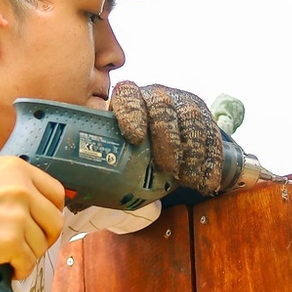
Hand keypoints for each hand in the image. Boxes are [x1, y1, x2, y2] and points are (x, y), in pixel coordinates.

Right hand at [0, 156, 66, 280]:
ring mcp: (18, 215)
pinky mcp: (11, 240)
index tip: (45, 221)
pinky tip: (12, 268)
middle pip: (54, 220)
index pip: (55, 191)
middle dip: (46, 236)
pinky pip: (29, 260)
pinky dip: (22, 268)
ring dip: (29, 253)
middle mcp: (21, 188)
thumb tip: (34, 198)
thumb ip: (11, 180)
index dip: (53, 210)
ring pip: (41, 243)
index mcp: (16, 169)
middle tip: (33, 243)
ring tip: (13, 255)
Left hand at [109, 82, 225, 195]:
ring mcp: (184, 105)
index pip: (128, 96)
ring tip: (188, 181)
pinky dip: (211, 163)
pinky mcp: (205, 118)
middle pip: (163, 108)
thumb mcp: (115, 148)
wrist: (163, 138)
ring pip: (192, 121)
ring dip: (192, 154)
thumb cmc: (130, 147)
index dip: (131, 114)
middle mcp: (157, 96)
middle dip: (167, 139)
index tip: (134, 137)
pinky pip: (212, 137)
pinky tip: (206, 183)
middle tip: (168, 168)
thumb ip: (102, 163)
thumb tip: (80, 194)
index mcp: (129, 99)